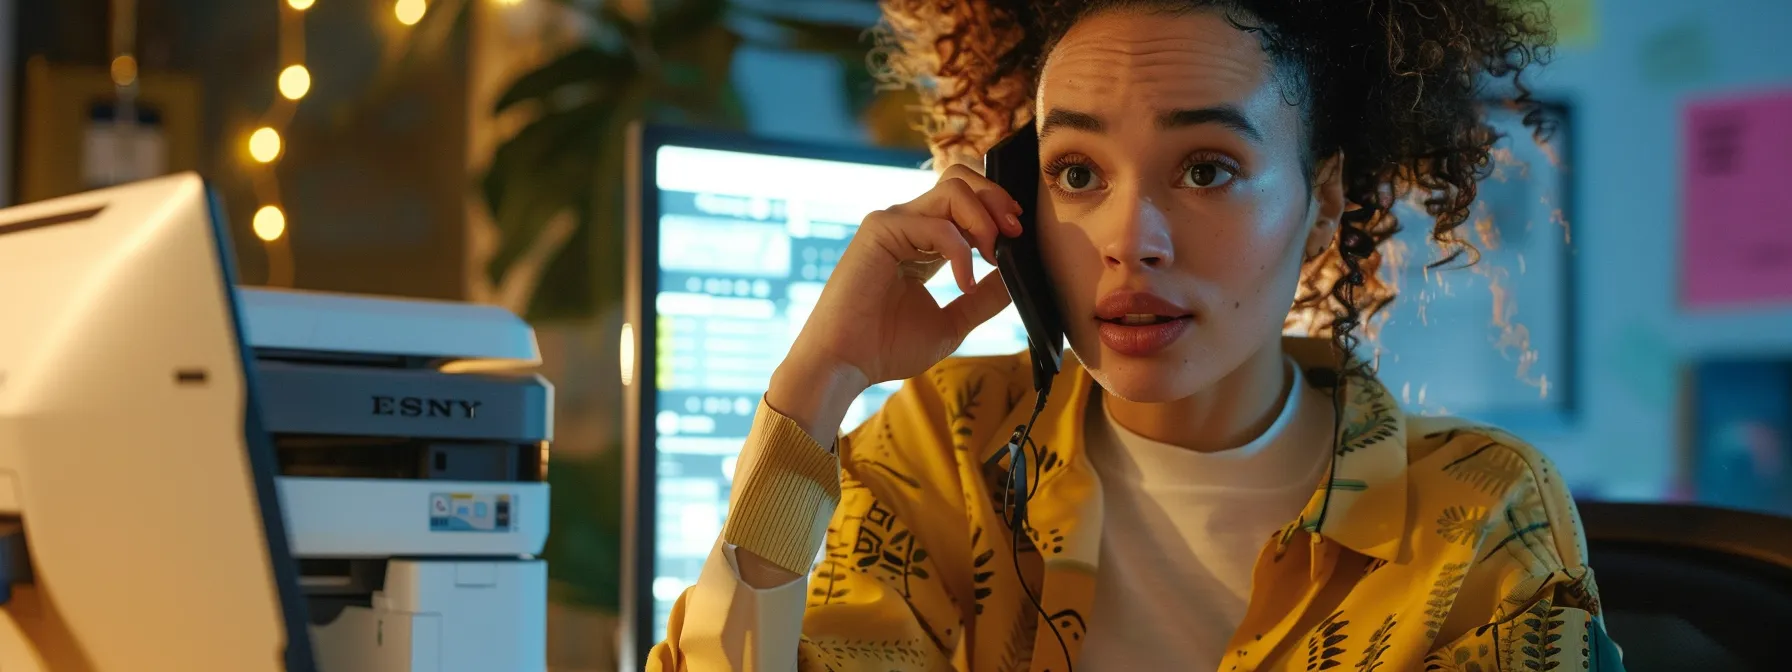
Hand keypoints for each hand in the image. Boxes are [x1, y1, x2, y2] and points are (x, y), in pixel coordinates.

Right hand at [767, 164, 1022, 440]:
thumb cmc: (886, 348)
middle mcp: (907, 224)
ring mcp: (892, 223)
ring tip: (994, 255)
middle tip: (1015, 233)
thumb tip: (1017, 274)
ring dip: (984, 219)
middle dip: (996, 199)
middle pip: (960, 179)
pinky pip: (936, 224)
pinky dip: (961, 251)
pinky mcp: (879, 230)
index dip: (997, 209)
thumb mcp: (953, 322)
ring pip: (952, 189)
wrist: (846, 365)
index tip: (1019, 237)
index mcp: (923, 240)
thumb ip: (985, 297)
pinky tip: (964, 283)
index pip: (965, 199)